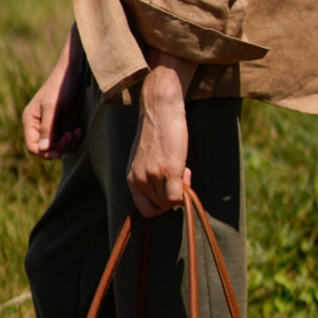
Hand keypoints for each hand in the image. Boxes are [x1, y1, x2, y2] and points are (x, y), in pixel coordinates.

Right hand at [23, 25, 84, 158]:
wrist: (75, 73)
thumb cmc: (61, 86)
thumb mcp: (52, 107)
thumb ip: (47, 128)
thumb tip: (43, 149)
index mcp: (30, 120)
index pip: (32, 146)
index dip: (43, 153)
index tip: (58, 154)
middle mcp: (39, 125)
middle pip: (47, 149)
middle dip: (60, 146)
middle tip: (70, 135)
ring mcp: (52, 126)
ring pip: (58, 147)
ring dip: (68, 143)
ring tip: (76, 131)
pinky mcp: (64, 125)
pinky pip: (67, 140)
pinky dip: (73, 138)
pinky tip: (79, 129)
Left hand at [127, 51, 196, 216]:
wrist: (160, 108)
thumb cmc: (157, 132)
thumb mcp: (145, 159)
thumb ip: (149, 178)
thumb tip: (166, 196)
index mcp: (132, 179)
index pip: (145, 210)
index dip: (160, 205)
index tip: (168, 190)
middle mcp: (139, 180)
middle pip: (160, 208)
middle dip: (172, 197)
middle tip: (179, 176)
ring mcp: (153, 176)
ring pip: (169, 203)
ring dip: (180, 190)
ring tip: (182, 168)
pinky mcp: (168, 170)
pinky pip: (178, 197)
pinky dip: (186, 190)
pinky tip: (186, 170)